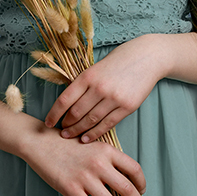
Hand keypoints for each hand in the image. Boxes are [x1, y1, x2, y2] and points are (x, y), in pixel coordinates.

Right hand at [22, 122, 148, 195]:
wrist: (42, 144)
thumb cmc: (69, 144)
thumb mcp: (94, 144)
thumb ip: (109, 158)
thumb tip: (126, 178)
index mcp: (107, 151)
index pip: (134, 169)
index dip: (142, 182)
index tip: (143, 190)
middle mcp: (99, 164)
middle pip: (127, 188)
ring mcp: (85, 178)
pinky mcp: (71, 189)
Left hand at [45, 36, 164, 142]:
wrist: (148, 57)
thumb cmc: (120, 60)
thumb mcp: (97, 67)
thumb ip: (84, 83)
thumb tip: (68, 104)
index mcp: (88, 76)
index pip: (65, 100)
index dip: (54, 114)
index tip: (48, 123)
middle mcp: (99, 88)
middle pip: (76, 113)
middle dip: (66, 125)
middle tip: (61, 132)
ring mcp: (114, 98)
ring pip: (90, 121)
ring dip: (78, 131)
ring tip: (71, 136)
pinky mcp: (127, 107)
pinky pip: (107, 124)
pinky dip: (95, 133)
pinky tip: (87, 138)